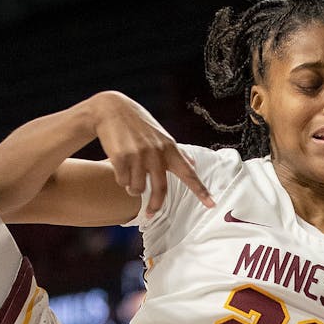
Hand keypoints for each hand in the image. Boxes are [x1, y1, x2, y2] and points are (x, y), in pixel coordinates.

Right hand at [88, 91, 213, 215]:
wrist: (112, 109)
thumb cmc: (138, 124)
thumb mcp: (161, 136)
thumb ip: (177, 153)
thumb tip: (193, 165)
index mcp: (169, 148)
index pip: (189, 173)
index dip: (200, 190)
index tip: (211, 204)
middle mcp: (156, 152)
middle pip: (160, 190)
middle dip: (155, 205)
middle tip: (150, 214)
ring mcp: (138, 155)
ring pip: (137, 189)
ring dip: (133, 189)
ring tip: (130, 177)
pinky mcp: (120, 157)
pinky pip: (122, 181)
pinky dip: (121, 179)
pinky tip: (120, 167)